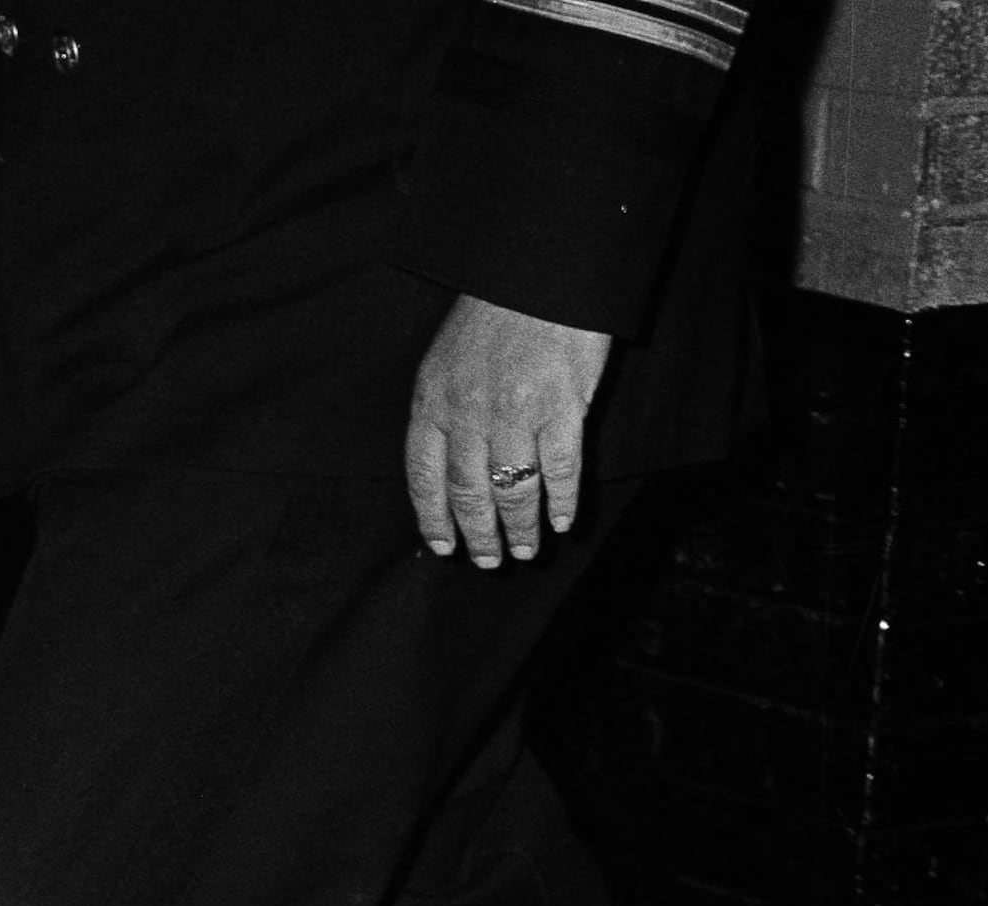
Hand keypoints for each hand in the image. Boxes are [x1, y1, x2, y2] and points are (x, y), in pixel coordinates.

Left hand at [404, 296, 612, 566]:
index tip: (443, 547)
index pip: (424, 478)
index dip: (433, 519)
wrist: (543, 262)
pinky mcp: (562, 405)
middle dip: (478, 535)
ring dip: (519, 529)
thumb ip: (444, 408)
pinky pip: (559, 470)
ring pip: (513, 491)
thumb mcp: (448, 357)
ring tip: (526, 551)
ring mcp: (516, 412)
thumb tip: (447, 465)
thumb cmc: (497, 309)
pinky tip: (563, 521)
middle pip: (468, 493)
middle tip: (488, 561)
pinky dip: (561, 502)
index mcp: (433, 401)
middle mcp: (469, 413)